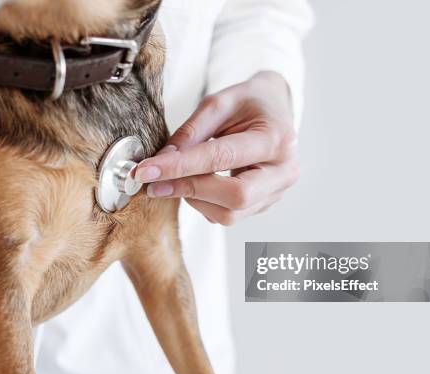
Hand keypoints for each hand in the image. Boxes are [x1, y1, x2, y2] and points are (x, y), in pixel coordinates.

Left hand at [135, 71, 298, 224]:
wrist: (275, 109)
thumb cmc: (248, 103)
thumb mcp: (218, 103)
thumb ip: (191, 132)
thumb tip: (161, 163)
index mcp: (276, 139)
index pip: (222, 158)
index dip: (180, 167)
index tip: (146, 171)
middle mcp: (283, 171)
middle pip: (235, 197)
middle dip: (189, 190)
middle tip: (154, 183)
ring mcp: (277, 192)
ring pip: (229, 214)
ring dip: (194, 199)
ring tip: (178, 177)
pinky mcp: (264, 204)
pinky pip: (229, 216)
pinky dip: (204, 203)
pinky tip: (197, 184)